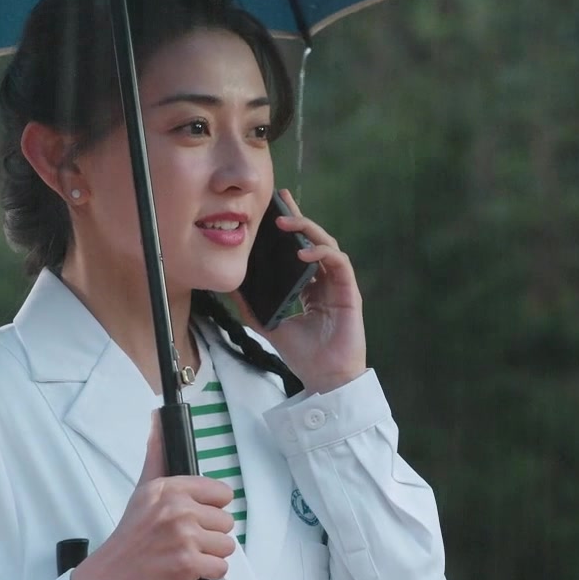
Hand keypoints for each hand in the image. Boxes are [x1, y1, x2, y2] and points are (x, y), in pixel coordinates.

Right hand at [71, 414, 235, 579]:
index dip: (211, 508)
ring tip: (186, 553)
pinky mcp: (188, 564)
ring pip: (227, 545)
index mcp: (171, 488)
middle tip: (184, 539)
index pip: (222, 493)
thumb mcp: (143, 490)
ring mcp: (185, 537)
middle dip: (209, 534)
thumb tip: (157, 420)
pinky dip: (208, 572)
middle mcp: (179, 509)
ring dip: (210, 554)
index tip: (193, 516)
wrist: (113, 573)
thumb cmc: (132, 534)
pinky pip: (221, 567)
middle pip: (227, 521)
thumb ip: (157, 457)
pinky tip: (187, 568)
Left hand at [230, 189, 367, 393]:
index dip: (291, 227)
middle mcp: (326, 281)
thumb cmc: (302, 355)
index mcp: (310, 286)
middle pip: (315, 239)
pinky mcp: (350, 292)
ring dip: (309, 230)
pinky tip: (303, 253)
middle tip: (281, 201)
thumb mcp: (268, 324)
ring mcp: (339, 285)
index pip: (300, 249)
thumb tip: (228, 285)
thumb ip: (251, 305)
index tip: (275, 208)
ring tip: (287, 224)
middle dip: (299, 218)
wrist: (324, 378)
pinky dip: (322, 253)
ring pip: (328, 245)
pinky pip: (339, 263)